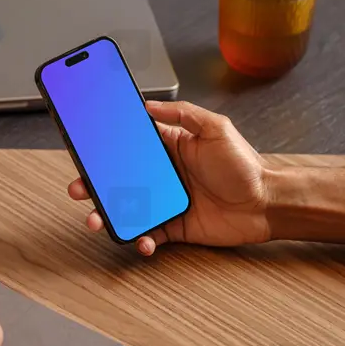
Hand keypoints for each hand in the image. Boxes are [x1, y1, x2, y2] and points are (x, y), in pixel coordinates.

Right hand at [67, 100, 271, 255]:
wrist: (266, 204)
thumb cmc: (245, 166)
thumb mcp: (217, 129)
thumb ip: (184, 114)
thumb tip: (149, 104)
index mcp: (169, 148)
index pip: (129, 144)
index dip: (105, 145)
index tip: (83, 145)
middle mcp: (162, 175)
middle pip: (118, 179)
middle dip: (93, 184)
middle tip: (78, 187)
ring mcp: (165, 202)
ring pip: (126, 209)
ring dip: (107, 215)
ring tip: (95, 219)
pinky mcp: (174, 227)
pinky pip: (148, 234)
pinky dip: (140, 240)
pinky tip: (140, 241)